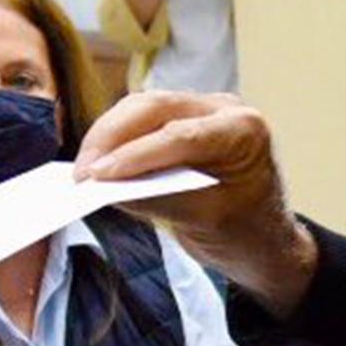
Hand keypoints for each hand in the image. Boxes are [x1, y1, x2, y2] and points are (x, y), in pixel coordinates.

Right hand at [75, 92, 317, 316]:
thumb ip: (159, 200)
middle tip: (81, 173)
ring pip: (143, 107)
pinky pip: (143, 119)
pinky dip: (117, 139)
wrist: (265, 238)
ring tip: (83, 171)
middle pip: (155, 107)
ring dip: (108, 135)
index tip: (98, 175)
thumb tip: (109, 186)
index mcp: (244, 131)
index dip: (135, 154)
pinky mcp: (184, 119)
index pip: (181, 135)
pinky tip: (97, 162)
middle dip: (111, 137)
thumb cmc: (246, 233)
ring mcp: (204, 109)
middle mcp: (225, 108)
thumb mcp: (205, 222)